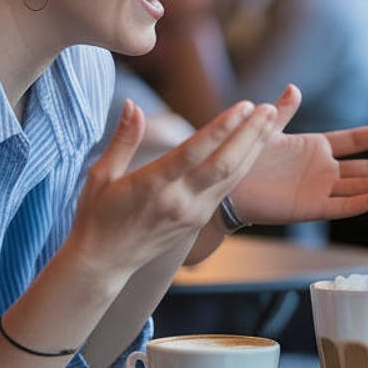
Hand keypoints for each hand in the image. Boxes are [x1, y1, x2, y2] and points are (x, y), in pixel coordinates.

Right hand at [67, 98, 277, 276]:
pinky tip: (254, 146)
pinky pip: (228, 189)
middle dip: (250, 134)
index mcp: (153, 186)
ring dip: (254, 147)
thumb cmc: (97, 215)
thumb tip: (132, 104)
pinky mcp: (200, 221)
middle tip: (268, 107)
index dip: (222, 127)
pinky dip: (245, 165)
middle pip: (225, 164)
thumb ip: (123, 139)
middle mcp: (179, 201)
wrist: (105, 263)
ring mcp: (193, 213)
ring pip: (233, 178)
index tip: (243, 105)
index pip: (195, 152)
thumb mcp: (100, 175)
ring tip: (270, 119)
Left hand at [232, 84, 367, 222]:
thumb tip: (294, 87)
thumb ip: (284, 110)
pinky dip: (358, 203)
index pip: (356, 140)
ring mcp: (320, 190)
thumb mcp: (267, 128)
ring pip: (361, 187)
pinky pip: (339, 207)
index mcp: (317, 147)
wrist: (226, 184)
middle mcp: (324, 169)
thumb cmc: (245, 156)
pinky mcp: (310, 208)